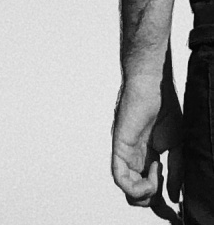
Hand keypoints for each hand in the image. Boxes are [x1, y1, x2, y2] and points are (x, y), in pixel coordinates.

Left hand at [112, 55, 182, 214]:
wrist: (153, 84)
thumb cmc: (164, 107)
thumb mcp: (176, 145)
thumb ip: (176, 171)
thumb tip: (173, 196)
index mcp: (147, 158)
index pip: (151, 189)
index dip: (163, 205)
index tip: (176, 215)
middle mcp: (135, 159)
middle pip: (138, 195)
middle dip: (155, 206)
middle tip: (170, 209)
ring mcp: (126, 154)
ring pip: (129, 191)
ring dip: (147, 194)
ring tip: (159, 175)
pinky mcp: (119, 148)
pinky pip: (120, 178)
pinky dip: (137, 187)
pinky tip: (153, 174)